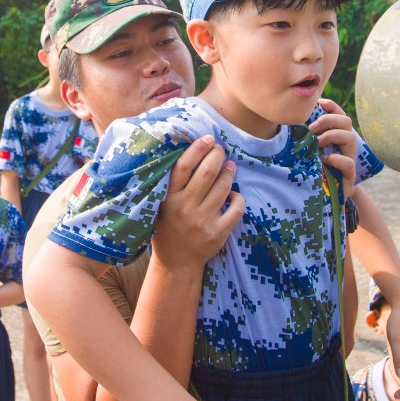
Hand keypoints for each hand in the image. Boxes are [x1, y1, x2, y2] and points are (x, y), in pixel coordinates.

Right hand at [153, 135, 242, 272]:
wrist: (176, 262)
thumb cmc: (169, 226)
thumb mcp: (162, 204)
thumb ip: (173, 183)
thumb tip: (194, 150)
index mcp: (168, 199)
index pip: (184, 166)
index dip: (198, 148)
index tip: (208, 138)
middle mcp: (185, 209)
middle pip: (207, 172)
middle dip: (217, 155)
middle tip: (220, 150)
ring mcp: (202, 222)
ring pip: (223, 187)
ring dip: (229, 172)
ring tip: (229, 166)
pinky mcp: (217, 234)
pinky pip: (236, 208)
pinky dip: (238, 197)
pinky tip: (233, 194)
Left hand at [309, 98, 359, 195]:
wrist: (325, 198)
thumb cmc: (314, 171)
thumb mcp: (308, 151)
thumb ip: (305, 137)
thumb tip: (291, 120)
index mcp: (336, 136)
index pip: (339, 115)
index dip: (332, 106)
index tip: (319, 103)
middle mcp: (345, 146)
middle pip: (346, 122)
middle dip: (328, 120)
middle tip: (312, 128)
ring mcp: (349, 159)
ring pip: (350, 138)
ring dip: (331, 135)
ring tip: (318, 143)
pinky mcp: (348, 176)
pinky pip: (348, 163)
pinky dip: (335, 159)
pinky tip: (324, 160)